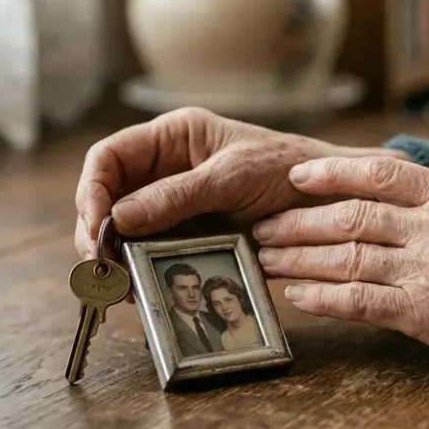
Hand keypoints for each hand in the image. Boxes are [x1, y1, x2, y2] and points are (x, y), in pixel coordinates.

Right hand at [73, 107, 403, 259]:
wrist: (336, 200)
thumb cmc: (290, 170)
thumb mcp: (232, 178)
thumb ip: (177, 196)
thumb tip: (120, 218)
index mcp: (173, 138)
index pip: (109, 158)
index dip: (93, 192)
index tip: (97, 227)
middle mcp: (168, 169)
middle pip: (109, 199)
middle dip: (99, 233)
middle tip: (102, 268)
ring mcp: (179, 205)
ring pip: (127, 232)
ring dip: (118, 258)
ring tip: (120, 286)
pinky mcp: (193, 235)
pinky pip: (155, 253)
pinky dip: (144, 271)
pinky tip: (143, 290)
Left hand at [253, 156, 428, 386]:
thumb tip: (403, 191)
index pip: (381, 170)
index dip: (332, 172)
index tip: (298, 177)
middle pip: (351, 214)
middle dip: (300, 220)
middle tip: (266, 225)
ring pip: (346, 255)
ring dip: (299, 257)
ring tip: (267, 258)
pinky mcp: (426, 313)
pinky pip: (358, 300)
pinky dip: (321, 297)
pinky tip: (296, 296)